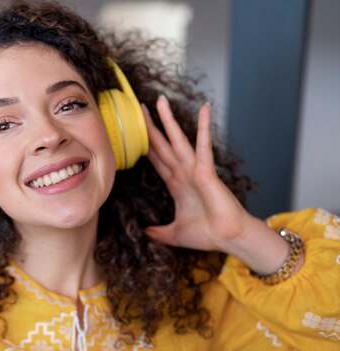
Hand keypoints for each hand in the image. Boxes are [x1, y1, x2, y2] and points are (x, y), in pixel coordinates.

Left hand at [141, 96, 254, 252]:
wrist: (229, 238)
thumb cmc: (207, 234)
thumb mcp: (174, 234)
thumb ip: (158, 232)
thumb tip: (144, 233)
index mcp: (175, 184)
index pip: (155, 160)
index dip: (144, 145)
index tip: (133, 132)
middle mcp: (183, 172)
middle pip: (161, 145)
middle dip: (149, 126)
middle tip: (138, 107)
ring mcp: (194, 169)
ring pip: (177, 140)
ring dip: (168, 120)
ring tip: (159, 100)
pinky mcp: (206, 171)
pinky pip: (203, 145)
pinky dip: (203, 127)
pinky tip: (204, 108)